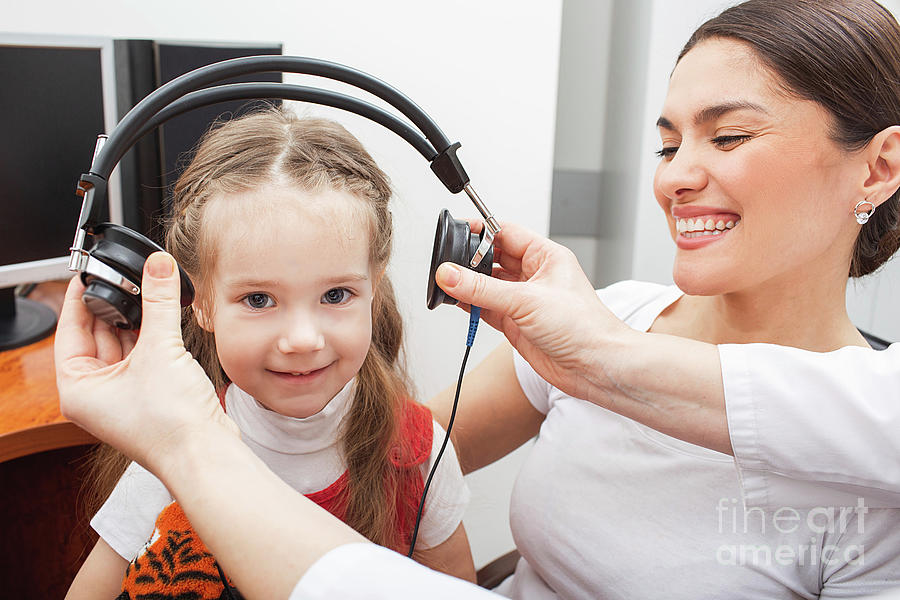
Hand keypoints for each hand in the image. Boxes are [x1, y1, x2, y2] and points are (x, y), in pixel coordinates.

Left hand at [55, 252, 237, 478]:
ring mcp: (123, 395)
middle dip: (115, 306)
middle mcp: (96, 394)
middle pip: (98, 335)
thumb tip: (156, 266)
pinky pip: (144, 355)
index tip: (89, 273)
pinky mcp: (149, 395)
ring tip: (150, 293)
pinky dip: (153, 336)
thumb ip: (157, 302)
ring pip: (123, 344)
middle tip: (128, 277)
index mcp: (78, 388)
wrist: (204, 453)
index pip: (69, 329)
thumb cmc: (169, 425)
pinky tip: (164, 318)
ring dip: (138, 320)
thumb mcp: (159, 350)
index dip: (79, 297)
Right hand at [435, 222, 634, 401]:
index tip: (457, 231)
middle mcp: (534, 276)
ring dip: (468, 285)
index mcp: (545, 257)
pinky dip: (470, 305)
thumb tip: (450, 274)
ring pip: (487, 285)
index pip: (506, 233)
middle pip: (493, 259)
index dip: (481, 232)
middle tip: (447, 263)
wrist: (595, 367)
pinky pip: (486, 308)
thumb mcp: (527, 300)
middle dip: (470, 260)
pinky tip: (456, 301)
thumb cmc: (583, 327)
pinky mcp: (515, 324)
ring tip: (447, 283)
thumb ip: (483, 289)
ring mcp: (524, 300)